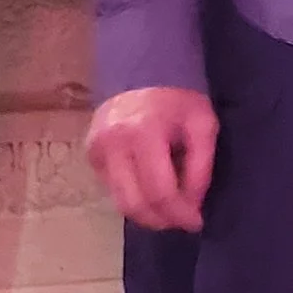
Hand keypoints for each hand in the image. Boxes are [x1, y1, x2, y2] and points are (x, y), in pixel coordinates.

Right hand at [86, 86, 217, 230]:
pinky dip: (134, 197)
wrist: (142, 70)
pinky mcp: (90, 155)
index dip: (179, 214)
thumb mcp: (203, 125)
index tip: (196, 222)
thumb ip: (201, 167)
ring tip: (169, 210)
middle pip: (134, 204)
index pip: (159, 191)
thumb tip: (193, 206)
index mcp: (143, 133)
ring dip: (146, 214)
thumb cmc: (178, 98)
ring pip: (119, 202)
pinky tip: (151, 190)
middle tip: (182, 221)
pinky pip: (112, 189)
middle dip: (161, 220)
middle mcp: (112, 145)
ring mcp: (96, 150)